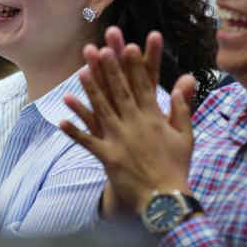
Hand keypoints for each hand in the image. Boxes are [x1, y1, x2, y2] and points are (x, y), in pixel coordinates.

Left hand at [60, 30, 195, 215]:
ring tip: (80, 72)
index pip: (143, 86)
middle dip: (110, 69)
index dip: (135, 65)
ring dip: (90, 91)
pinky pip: (88, 142)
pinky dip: (74, 131)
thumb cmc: (176, 167)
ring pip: (102, 110)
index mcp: (154, 118)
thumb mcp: (185, 136)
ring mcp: (120, 140)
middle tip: (101, 49)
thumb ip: (181, 108)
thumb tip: (184, 83)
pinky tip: (60, 120)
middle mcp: (136, 125)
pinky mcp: (108, 157)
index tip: (128, 46)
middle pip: (120, 92)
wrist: (166, 200)